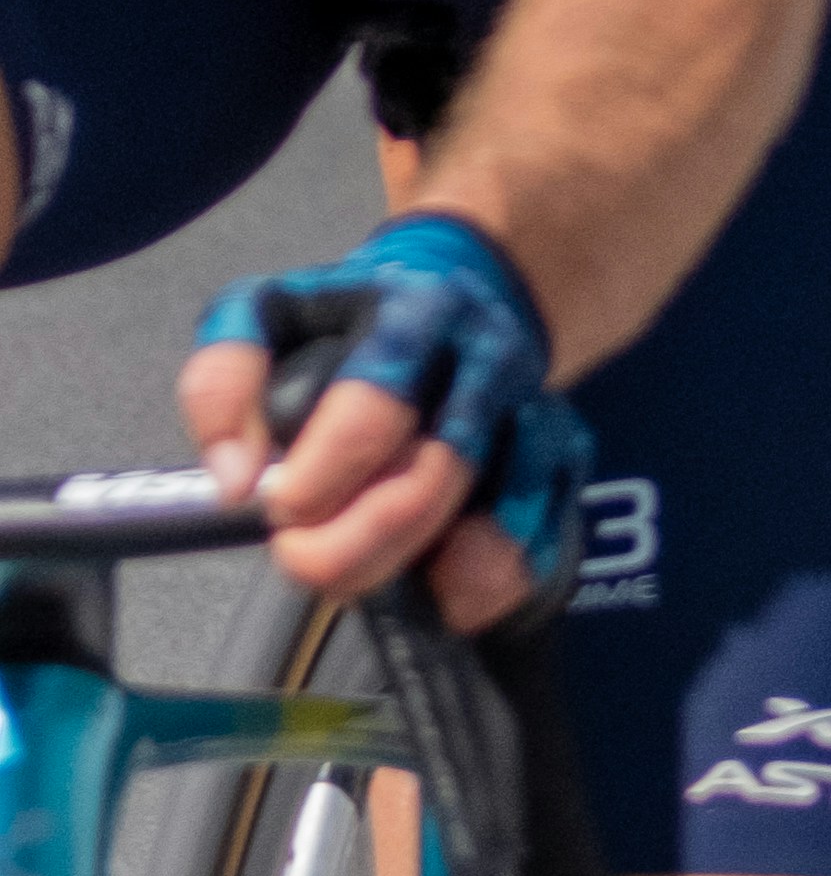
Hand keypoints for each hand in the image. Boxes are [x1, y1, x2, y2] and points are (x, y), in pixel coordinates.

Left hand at [186, 216, 581, 629]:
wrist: (472, 281)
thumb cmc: (354, 318)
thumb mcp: (269, 313)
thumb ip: (224, 382)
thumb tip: (232, 482)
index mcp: (413, 314)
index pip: (373, 405)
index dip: (319, 476)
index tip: (277, 506)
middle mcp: (486, 358)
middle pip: (438, 469)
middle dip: (360, 539)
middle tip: (300, 558)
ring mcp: (532, 407)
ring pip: (498, 508)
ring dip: (424, 562)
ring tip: (360, 583)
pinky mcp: (562, 452)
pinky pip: (547, 533)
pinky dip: (498, 579)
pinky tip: (445, 594)